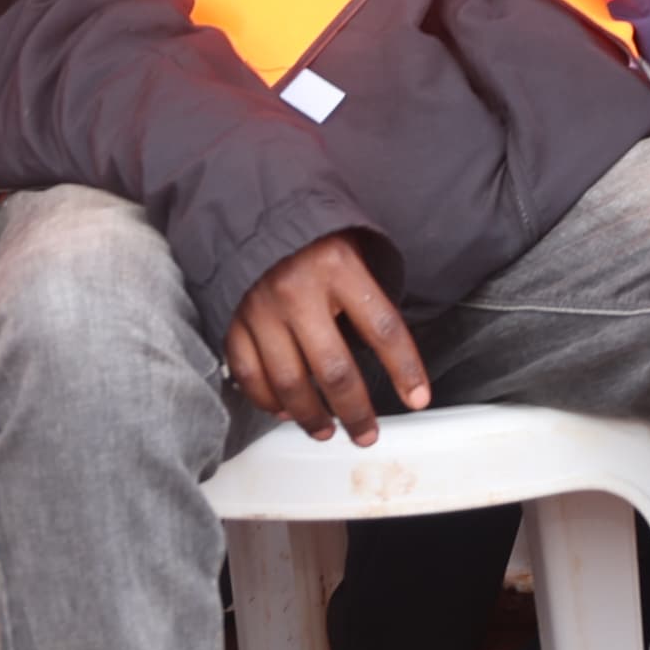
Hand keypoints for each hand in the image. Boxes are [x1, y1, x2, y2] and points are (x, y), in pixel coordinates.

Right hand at [226, 231, 431, 444]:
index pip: (382, 327)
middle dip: (354, 411)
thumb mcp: (351, 249)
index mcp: (339, 267)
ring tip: (327, 431)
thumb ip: (366, 295)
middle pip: (334, 369)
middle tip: (366, 435)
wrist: (250, 214)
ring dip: (311, 417)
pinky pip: (249, 375)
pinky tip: (285, 412)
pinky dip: (267, 401)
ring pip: (289, 382)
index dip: (405, 368)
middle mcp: (299, 291)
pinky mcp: (231, 321)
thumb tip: (391, 353)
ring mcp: (261, 309)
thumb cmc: (312, 238)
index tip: (418, 398)